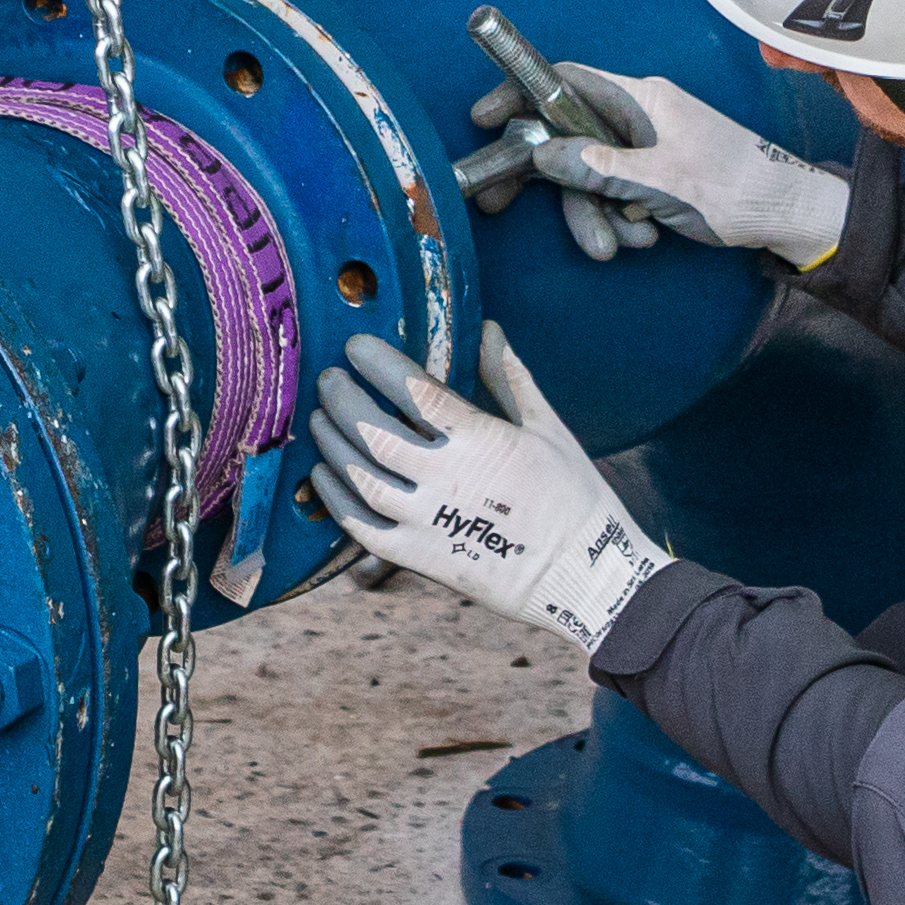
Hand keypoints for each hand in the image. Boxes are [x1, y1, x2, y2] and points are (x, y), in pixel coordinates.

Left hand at [301, 329, 665, 654]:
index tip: (355, 346)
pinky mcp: (419, 559)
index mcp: (480, 441)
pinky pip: (361, 528)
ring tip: (319, 418)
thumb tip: (486, 327)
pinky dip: (335, 499)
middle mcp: (446, 480)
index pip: (412, 390)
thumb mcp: (548, 428)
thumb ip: (509, 377)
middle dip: (342, 399)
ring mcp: (428, 523)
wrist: (585, 576)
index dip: (376, 363)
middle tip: (328, 379)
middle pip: (373, 431)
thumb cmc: (574, 495)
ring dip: (332, 443)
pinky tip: (322, 474)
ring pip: (359, 476)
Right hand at [470, 66, 844, 267]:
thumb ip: (598, 167)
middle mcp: (639, 116)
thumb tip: (542, 155)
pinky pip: (615, 192)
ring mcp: (646, 146)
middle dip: (549, 181)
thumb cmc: (736, 186)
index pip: (564, 80)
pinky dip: (618, 218)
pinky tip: (644, 237)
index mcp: (641, 98)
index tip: (486, 120)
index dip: (519, 95)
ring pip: (590, 174)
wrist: (789, 213)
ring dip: (594, 213)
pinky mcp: (655, 174)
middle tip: (498, 204)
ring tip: (620, 244)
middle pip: (567, 138)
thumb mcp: (660, 181)